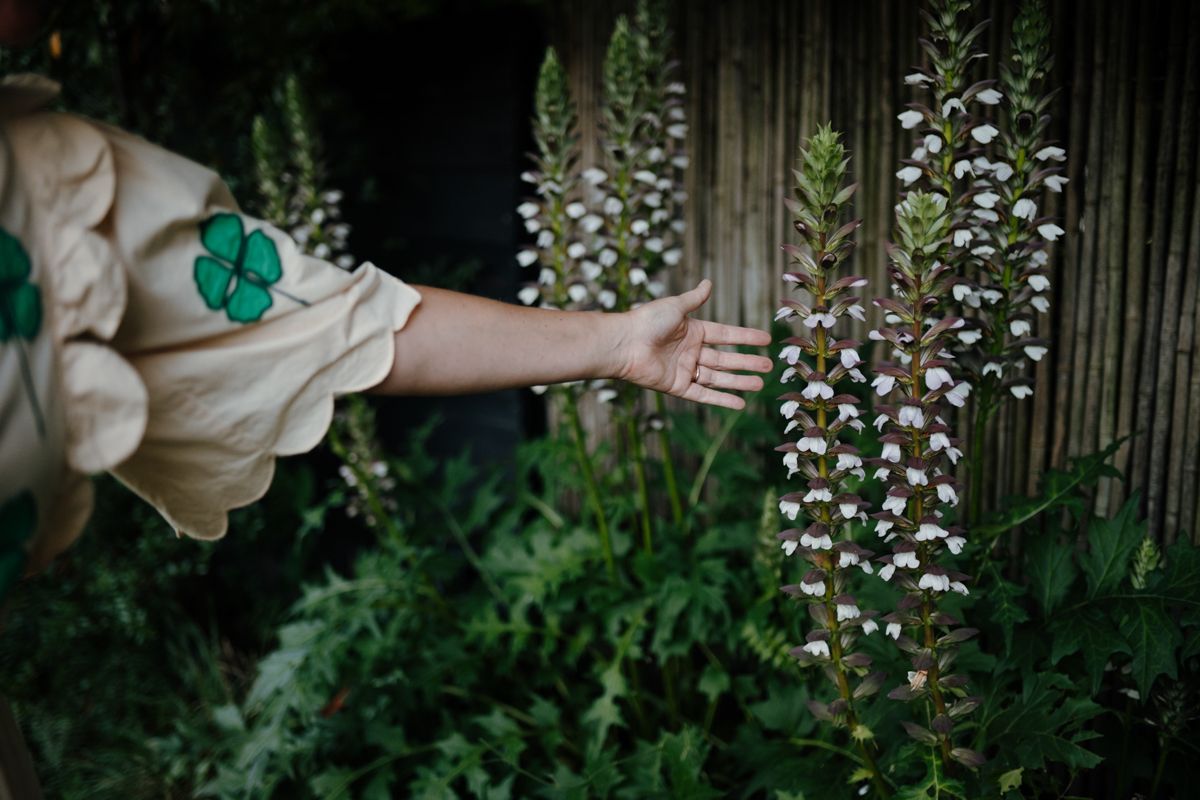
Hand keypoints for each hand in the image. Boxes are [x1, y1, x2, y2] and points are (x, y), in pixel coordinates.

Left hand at [616, 279, 772, 409]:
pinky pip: (703, 394)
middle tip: (770, 366)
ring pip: (718, 378)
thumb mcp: (675, 306)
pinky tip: (739, 403)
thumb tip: (708, 282)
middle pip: (725, 359)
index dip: (746, 338)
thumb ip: (694, 299)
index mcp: (692, 331)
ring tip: (760, 384)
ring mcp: (684, 370)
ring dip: (739, 382)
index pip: (726, 335)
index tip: (766, 340)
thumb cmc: (646, 321)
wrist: (624, 343)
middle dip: (747, 363)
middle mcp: (690, 351)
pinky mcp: (676, 386)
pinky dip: (721, 400)